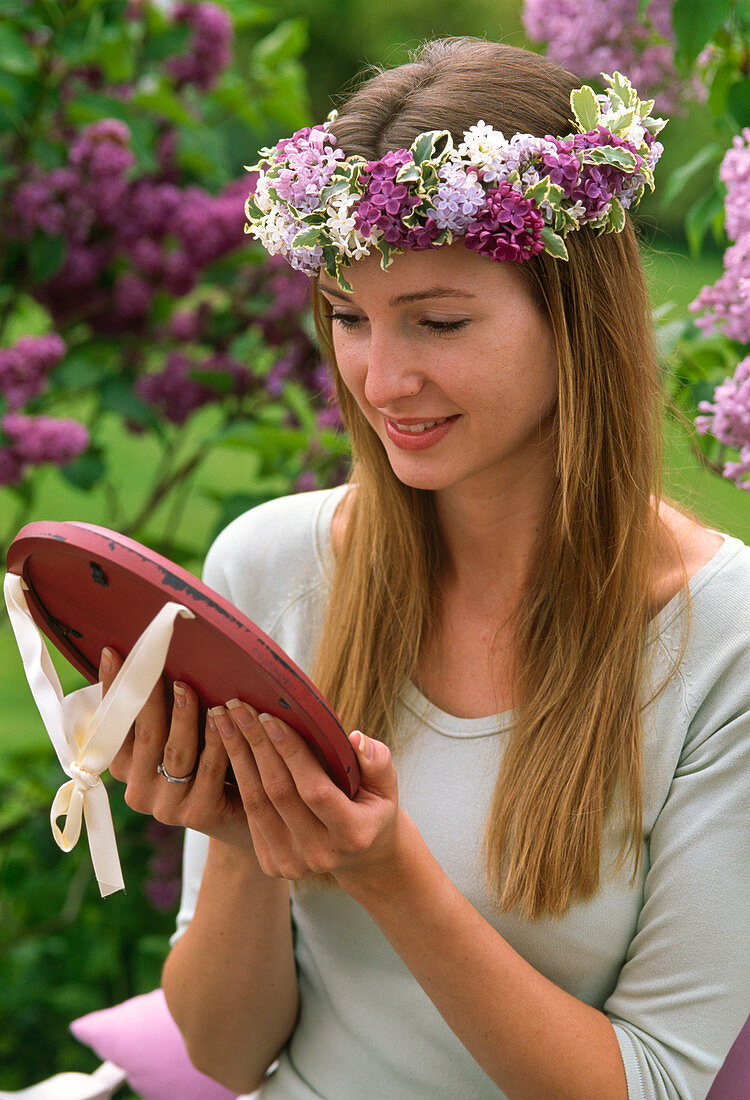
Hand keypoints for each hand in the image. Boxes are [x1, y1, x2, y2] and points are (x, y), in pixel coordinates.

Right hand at [100, 648, 253, 851]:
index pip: (114, 724)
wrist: (240, 817)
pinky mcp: (199, 814)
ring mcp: (167, 806)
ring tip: (190, 687)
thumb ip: (161, 711)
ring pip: (176, 752)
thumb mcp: (177, 736)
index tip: (114, 653)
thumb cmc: (205, 762)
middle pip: (146, 735)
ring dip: (183, 716)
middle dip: (149, 696)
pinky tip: (223, 716)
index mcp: (126, 769)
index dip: (114, 689)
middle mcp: (139, 791)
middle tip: (157, 663)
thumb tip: (150, 657)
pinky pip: (210, 769)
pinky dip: (217, 739)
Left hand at [211, 702, 400, 885]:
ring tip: (223, 719)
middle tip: (239, 706)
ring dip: (237, 757)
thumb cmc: (373, 806)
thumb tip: (355, 737)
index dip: (291, 753)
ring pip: (256, 804)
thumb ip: (378, 761)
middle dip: (256, 744)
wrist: (361, 855)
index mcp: (353, 834)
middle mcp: (322, 855)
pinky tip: (228, 747)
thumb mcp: (386, 785)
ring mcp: (294, 864)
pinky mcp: (273, 864)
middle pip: (279, 794)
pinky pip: (250, 815)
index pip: (315, 790)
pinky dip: (237, 779)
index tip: (270, 716)